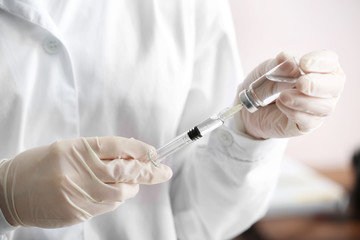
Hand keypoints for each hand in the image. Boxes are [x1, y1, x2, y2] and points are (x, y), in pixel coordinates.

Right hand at [0, 137, 171, 227]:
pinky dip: (116, 199)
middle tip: (164, 171)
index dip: (140, 149)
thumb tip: (130, 157)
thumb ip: (98, 153)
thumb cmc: (40, 165)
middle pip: (126, 169)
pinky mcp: (78, 212)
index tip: (154, 153)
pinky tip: (111, 193)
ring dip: (132, 187)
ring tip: (130, 183)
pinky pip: (108, 206)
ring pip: (122, 192)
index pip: (118, 145)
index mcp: (77, 149)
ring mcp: (79, 193)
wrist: (10, 191)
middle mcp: (80, 170)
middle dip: (149, 171)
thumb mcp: (68, 149)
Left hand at [234, 50, 344, 138]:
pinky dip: (294, 113)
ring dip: (303, 100)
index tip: (303, 63)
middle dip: (318, 84)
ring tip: (283, 96)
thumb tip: (291, 63)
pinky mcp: (308, 124)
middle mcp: (325, 88)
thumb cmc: (266, 84)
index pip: (330, 61)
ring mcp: (318, 108)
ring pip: (325, 106)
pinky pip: (310, 121)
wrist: (251, 108)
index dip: (320, 62)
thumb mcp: (267, 70)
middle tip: (300, 83)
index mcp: (318, 68)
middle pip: (336, 85)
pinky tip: (281, 105)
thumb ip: (278, 65)